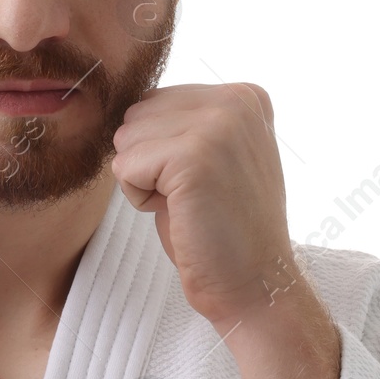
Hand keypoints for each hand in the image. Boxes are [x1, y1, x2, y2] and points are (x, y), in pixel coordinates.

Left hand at [110, 83, 298, 328]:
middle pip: (137, 114)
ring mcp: (218, 124)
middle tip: (194, 197)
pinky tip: (179, 214)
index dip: (164, 150)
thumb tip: (130, 106)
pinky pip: (124, 165)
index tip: (205, 182)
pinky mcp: (193, 156)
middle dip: (149, 161)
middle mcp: (236, 101)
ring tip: (189, 204)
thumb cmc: (223, 227)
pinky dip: (139, 198)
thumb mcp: (215, 155)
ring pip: (126, 138)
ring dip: (144, 180)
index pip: (157, 101)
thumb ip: (188, 122)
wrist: (255, 282)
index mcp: (244, 96)